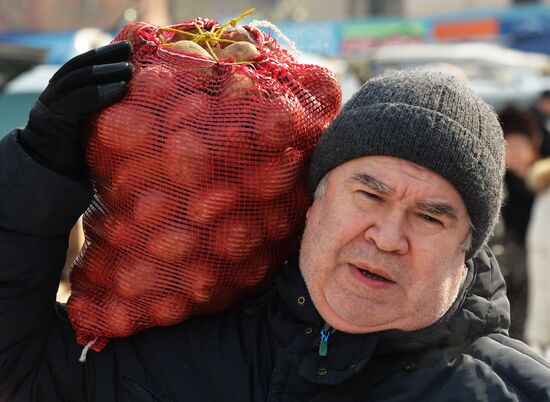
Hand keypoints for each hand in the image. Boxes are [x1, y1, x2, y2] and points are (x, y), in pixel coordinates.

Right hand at [19, 40, 132, 179]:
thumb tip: (144, 105)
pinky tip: (120, 89)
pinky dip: (99, 92)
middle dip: (105, 56)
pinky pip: (77, 101)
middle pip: (80, 67)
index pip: (83, 66)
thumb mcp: (96, 128)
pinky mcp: (52, 119)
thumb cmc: (81, 155)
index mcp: (64, 93)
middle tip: (129, 50)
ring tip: (129, 69)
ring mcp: (50, 105)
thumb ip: (109, 113)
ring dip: (105, 72)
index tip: (127, 47)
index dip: (103, 55)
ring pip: (77, 79)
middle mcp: (55, 94)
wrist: (51, 176)